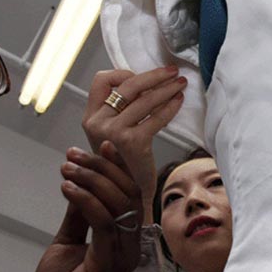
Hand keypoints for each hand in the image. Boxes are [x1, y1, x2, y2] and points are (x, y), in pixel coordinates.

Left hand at [24, 144, 142, 271]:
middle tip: (73, 156)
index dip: (120, 168)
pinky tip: (66, 188)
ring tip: (66, 168)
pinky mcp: (107, 265)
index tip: (103, 145)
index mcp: (125, 241)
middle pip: (128, 195)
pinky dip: (85, 200)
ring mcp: (122, 258)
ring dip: (91, 180)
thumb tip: (82, 184)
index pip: (131, 196)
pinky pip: (104, 222)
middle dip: (102, 168)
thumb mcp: (68, 240)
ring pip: (118, 205)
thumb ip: (79, 214)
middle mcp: (130, 248)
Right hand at [81, 68, 186, 220]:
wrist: (126, 199)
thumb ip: (120, 112)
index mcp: (90, 118)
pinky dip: (170, 107)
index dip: (123, 74)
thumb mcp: (113, 137)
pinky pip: (155, 117)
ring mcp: (112, 133)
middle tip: (172, 72)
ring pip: (144, 99)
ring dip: (166, 88)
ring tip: (181, 84)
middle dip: (154, 76)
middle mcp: (96, 123)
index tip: (143, 79)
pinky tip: (179, 102)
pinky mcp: (131, 142)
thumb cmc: (125, 165)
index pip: (101, 81)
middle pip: (127, 85)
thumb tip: (147, 83)